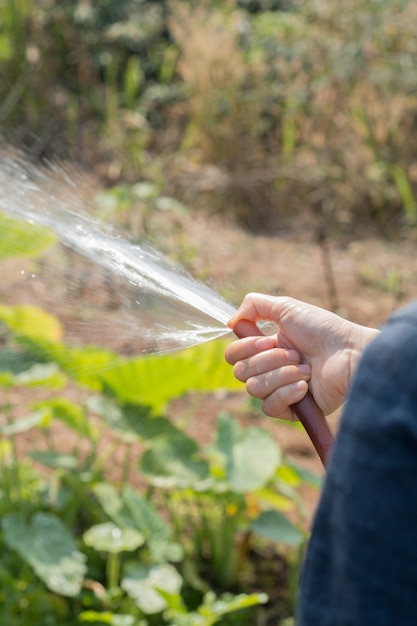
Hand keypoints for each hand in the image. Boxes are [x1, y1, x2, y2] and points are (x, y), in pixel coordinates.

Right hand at [225, 293, 378, 419]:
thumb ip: (254, 305)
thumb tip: (230, 322)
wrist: (350, 353)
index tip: (266, 339)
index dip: (244, 348)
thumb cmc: (323, 329)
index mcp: (266, 348)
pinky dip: (286, 393)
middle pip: (240, 373)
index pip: (233, 355)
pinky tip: (305, 386)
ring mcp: (280, 390)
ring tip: (306, 368)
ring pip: (254, 389)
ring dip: (282, 375)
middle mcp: (270, 369)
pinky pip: (270, 407)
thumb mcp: (286, 308)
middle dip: (267, 360)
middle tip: (295, 354)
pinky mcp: (292, 410)